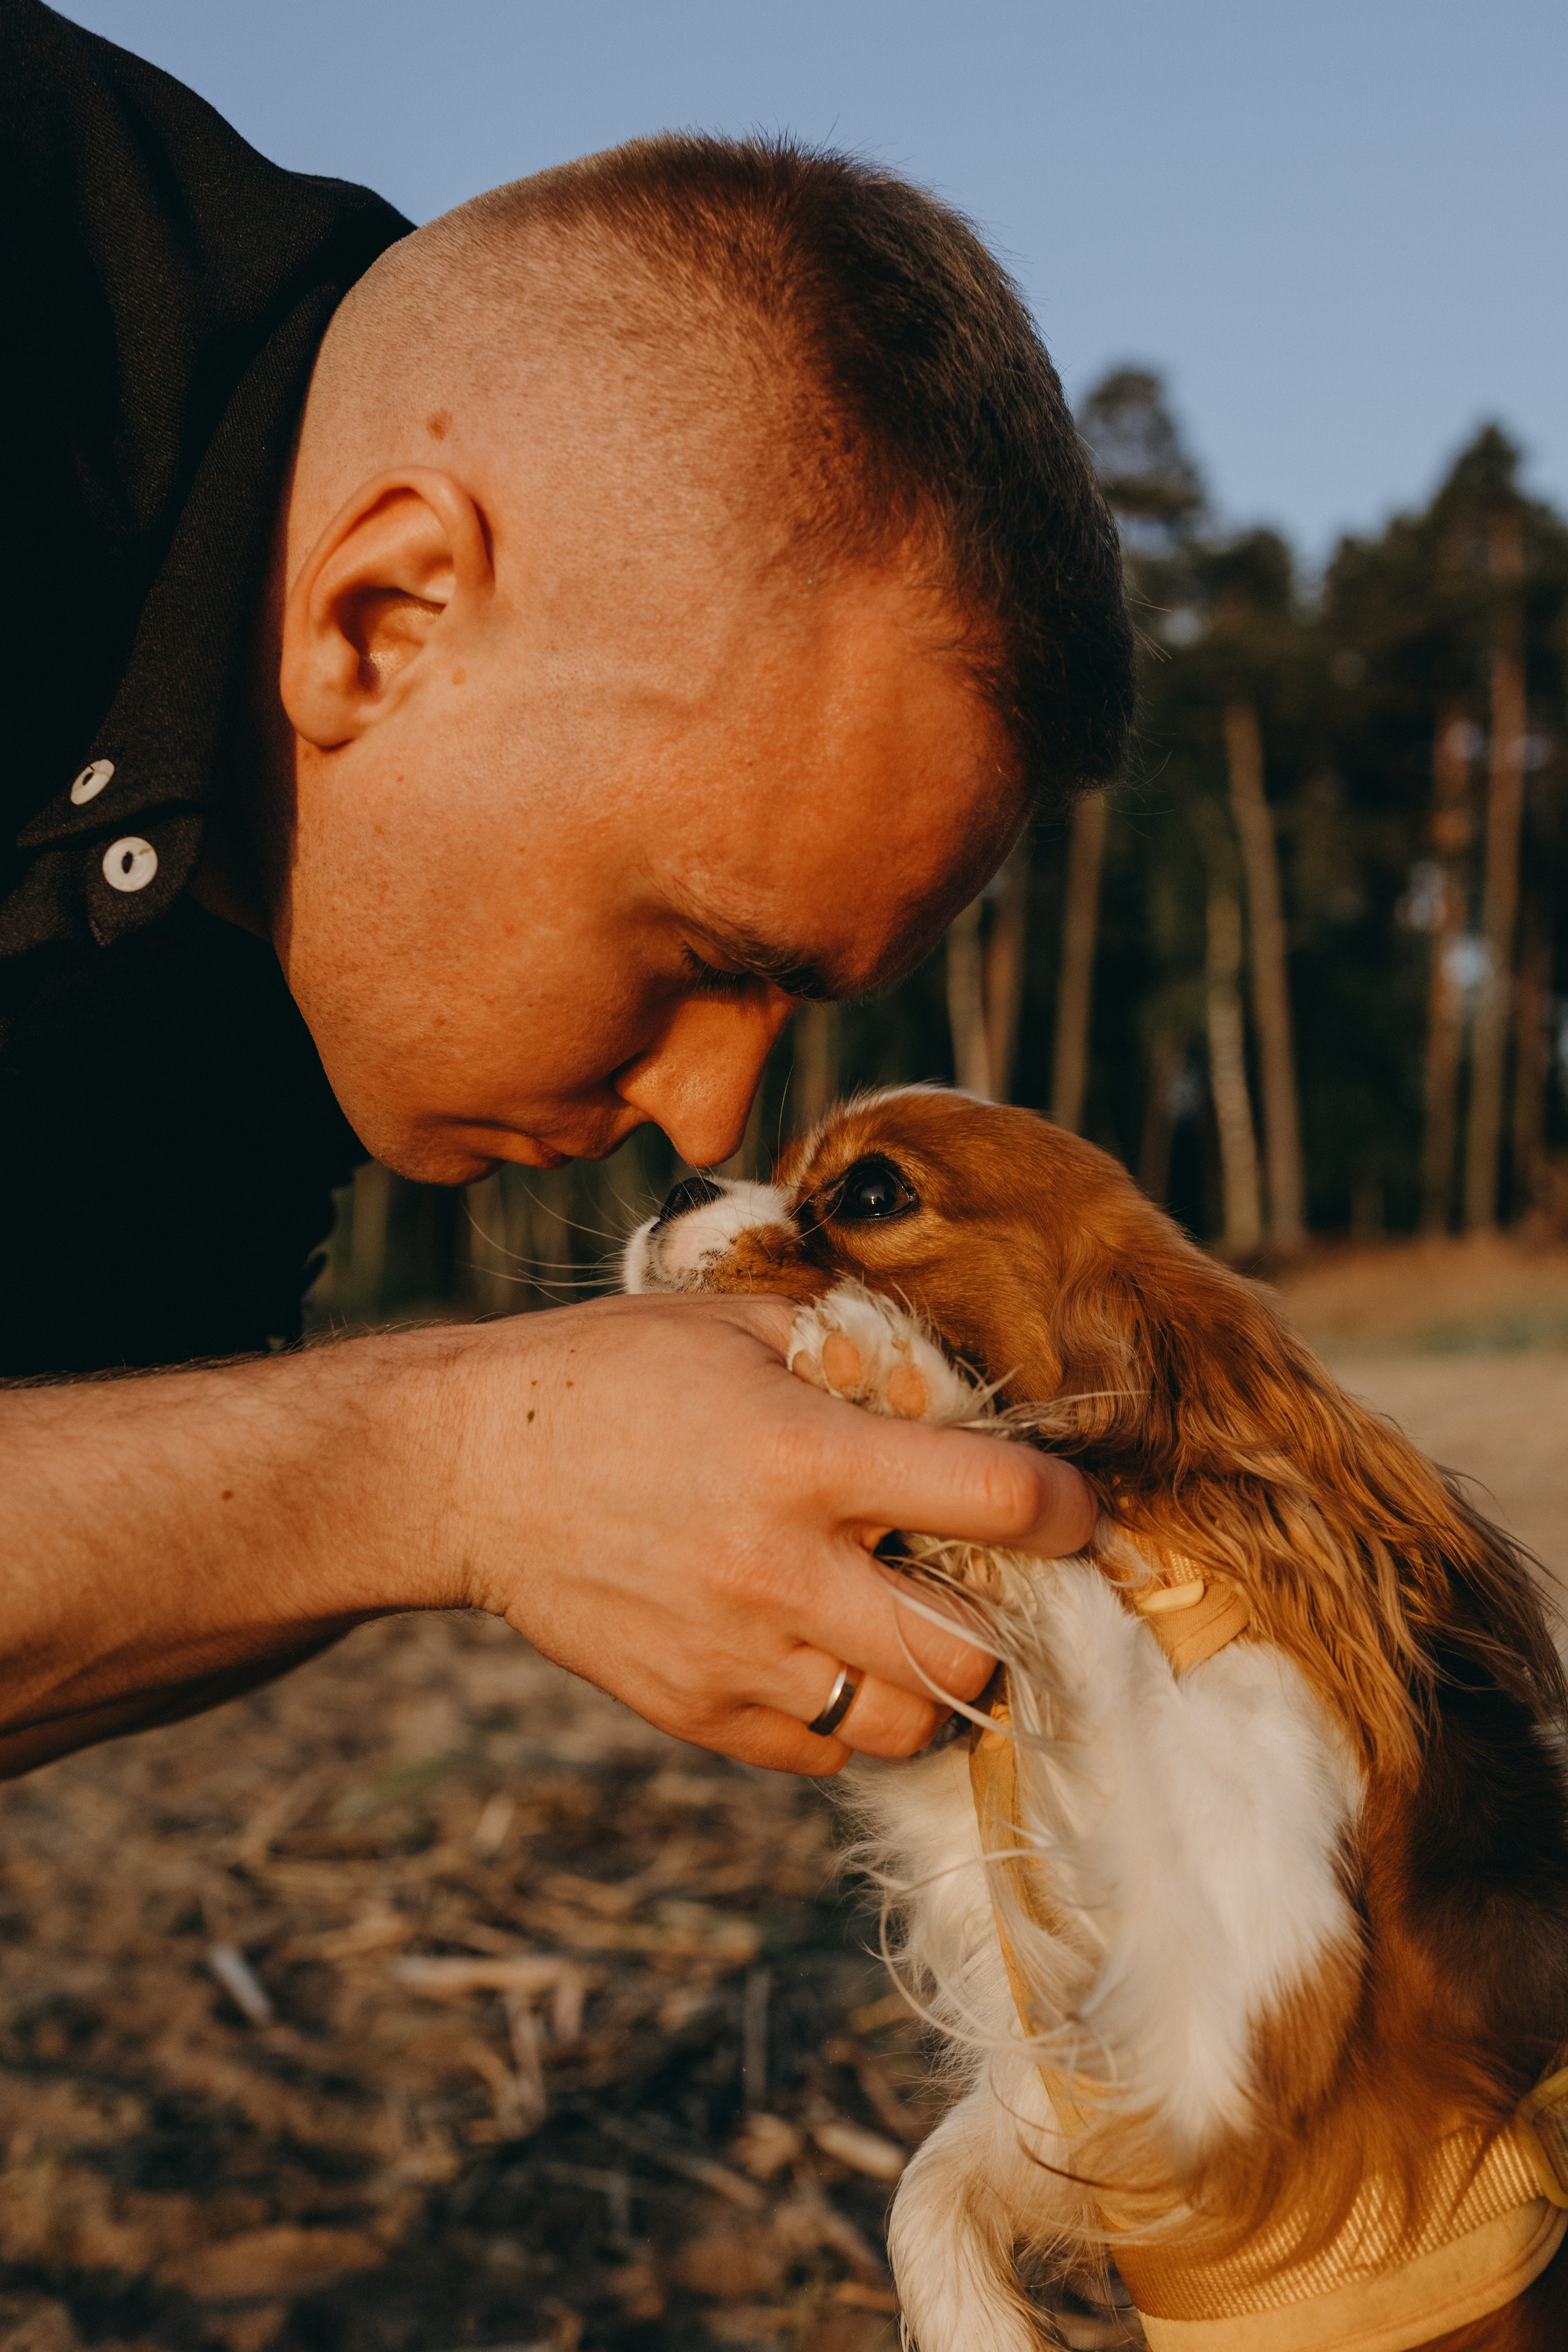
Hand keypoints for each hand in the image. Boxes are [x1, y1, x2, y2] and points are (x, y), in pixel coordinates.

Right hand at [0, 1296, 1091, 1781]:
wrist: (468, 1470)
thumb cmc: (612, 1375)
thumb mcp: (741, 1327)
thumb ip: (861, 1361)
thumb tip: (966, 1401)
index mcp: (803, 1457)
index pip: (994, 1503)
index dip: (1064, 1509)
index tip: (1073, 1509)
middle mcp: (781, 1571)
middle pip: (971, 1654)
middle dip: (1001, 1619)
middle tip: (979, 1580)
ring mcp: (738, 1657)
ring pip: (906, 1723)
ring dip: (929, 1677)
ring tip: (901, 1619)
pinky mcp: (697, 1712)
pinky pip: (823, 1751)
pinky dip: (847, 1712)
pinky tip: (820, 1647)